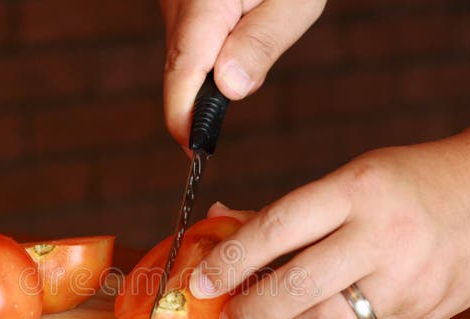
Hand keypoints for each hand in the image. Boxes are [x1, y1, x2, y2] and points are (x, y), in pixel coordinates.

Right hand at [161, 0, 325, 148]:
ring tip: (241, 59)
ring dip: (206, 77)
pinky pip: (188, 39)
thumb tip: (228, 90)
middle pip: (178, 68)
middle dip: (198, 102)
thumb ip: (261, 43)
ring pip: (182, 55)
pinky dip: (207, 56)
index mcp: (205, 2)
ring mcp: (175, 0)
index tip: (196, 152)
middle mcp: (178, 1)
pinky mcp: (181, 1)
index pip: (182, 72)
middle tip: (222, 118)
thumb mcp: (295, 1)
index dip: (184, 118)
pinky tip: (235, 43)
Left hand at [190, 134, 469, 318]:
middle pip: (295, 286)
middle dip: (249, 309)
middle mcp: (383, 235)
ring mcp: (405, 280)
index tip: (202, 280)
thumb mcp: (351, 178)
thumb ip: (286, 210)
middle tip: (227, 314)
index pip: (277, 228)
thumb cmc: (414, 181)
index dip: (230, 259)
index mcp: (358, 189)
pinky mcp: (419, 314)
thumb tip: (220, 223)